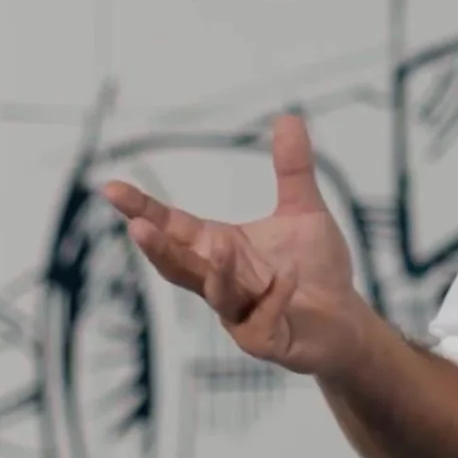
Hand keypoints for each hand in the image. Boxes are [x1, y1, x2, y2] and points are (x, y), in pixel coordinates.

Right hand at [101, 113, 372, 379]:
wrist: (347, 320)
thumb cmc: (315, 270)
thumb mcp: (303, 211)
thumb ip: (292, 169)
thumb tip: (288, 117)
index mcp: (219, 248)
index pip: (173, 227)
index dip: (142, 209)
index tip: (110, 188)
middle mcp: (221, 281)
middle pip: (179, 266)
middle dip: (158, 248)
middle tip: (137, 227)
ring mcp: (240, 315)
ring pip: (217, 296)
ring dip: (217, 273)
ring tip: (223, 244)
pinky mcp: (268, 340)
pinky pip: (262, 322)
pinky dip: (273, 298)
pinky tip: (287, 277)